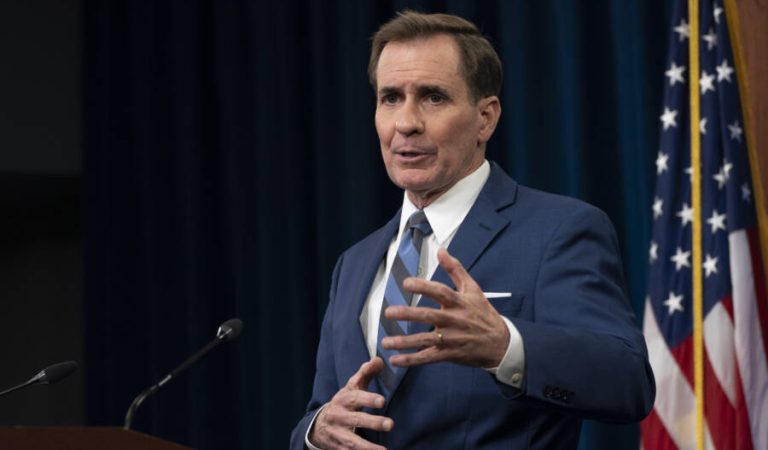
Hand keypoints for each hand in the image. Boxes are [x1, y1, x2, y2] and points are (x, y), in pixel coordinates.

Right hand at [309, 357, 393, 449]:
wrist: (319, 425)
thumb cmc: (343, 403)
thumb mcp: (351, 387)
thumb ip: (365, 374)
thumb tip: (378, 359)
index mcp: (343, 399)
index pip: (355, 398)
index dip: (368, 399)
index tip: (382, 401)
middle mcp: (339, 417)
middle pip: (356, 420)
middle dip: (373, 422)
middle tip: (390, 424)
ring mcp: (338, 434)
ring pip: (353, 441)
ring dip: (368, 447)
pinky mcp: (340, 448)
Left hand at [381, 247, 509, 368]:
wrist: (501, 344)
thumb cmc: (484, 314)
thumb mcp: (473, 289)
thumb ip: (455, 269)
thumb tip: (441, 250)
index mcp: (459, 303)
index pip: (440, 292)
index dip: (423, 286)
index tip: (406, 283)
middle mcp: (454, 320)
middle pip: (429, 316)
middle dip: (408, 314)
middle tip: (389, 312)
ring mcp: (451, 339)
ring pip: (425, 340)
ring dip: (404, 342)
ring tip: (385, 341)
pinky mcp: (450, 354)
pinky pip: (428, 358)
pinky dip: (411, 360)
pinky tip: (395, 359)